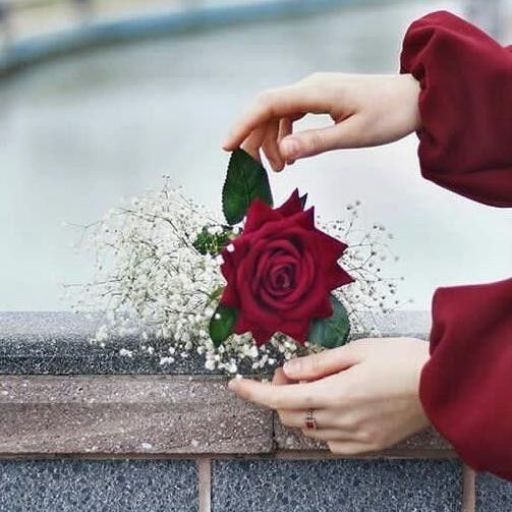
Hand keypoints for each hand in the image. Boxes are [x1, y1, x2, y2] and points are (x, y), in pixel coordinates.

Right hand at [223, 73, 420, 170]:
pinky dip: (286, 136)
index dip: (243, 125)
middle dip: (255, 139)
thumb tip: (282, 152)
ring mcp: (316, 92)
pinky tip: (291, 154)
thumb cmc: (390, 115)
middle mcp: (310, 88)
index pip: (267, 105)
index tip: (227, 148)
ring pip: (279, 115)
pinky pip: (293, 116)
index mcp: (315, 93)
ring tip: (279, 169)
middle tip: (253, 170)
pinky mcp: (322, 100)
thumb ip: (315, 143)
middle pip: (267, 110)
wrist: (417, 97)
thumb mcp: (353, 135)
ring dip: (272, 141)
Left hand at [228, 337, 430, 454]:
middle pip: (290, 415)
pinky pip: (330, 441)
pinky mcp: (368, 444)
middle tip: (294, 373)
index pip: (279, 398)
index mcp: (335, 393)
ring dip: (302, 408)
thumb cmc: (401, 359)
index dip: (253, 392)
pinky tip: (335, 407)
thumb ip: (317, 363)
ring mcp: (355, 437)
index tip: (236, 384)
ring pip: (308, 428)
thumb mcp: (356, 349)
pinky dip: (321, 424)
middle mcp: (341, 420)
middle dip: (281, 394)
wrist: (441, 383)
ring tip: (319, 386)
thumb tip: (287, 371)